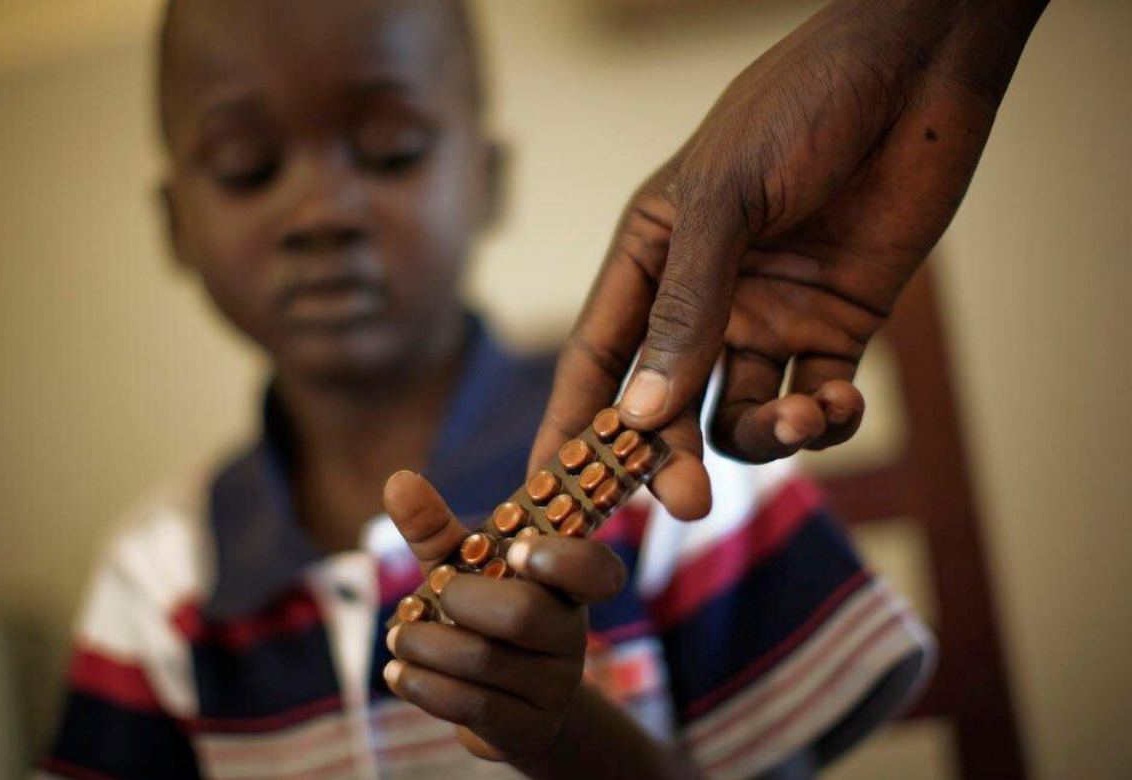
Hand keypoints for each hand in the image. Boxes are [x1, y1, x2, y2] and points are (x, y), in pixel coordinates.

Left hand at [381, 471, 625, 761]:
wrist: (507, 706)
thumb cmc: (484, 620)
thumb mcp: (465, 571)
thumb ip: (436, 529)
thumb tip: (398, 480)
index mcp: (567, 586)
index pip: (596, 570)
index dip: (563, 560)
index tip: (517, 550)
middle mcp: (572, 634)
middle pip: (524, 613)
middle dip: (463, 600)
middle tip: (433, 593)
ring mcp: (555, 686)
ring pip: (485, 660)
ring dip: (427, 644)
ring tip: (398, 635)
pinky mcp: (530, 729)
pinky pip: (473, 705)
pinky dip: (425, 685)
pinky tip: (398, 673)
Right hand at [529, 0, 1046, 518]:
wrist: (913, 72)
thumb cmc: (796, 111)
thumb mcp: (723, 203)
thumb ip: (684, 308)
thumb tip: (643, 413)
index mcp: (650, 261)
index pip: (597, 360)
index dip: (572, 428)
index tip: (552, 493)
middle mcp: (703, 300)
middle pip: (667, 405)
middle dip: (673, 456)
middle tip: (687, 502)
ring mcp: (769, 317)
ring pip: (742, 414)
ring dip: (767, 436)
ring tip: (801, 418)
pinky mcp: (836, 326)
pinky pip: (816, 400)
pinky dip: (827, 418)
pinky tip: (838, 400)